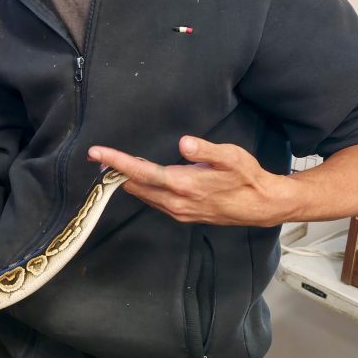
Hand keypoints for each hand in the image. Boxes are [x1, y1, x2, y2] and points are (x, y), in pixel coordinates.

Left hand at [87, 135, 284, 226]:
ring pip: (143, 195)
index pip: (140, 172)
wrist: (262, 205)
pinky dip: (142, 188)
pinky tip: (140, 179)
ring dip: (127, 180)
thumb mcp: (231, 157)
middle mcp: (175, 202)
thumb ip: (206, 150)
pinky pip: (153, 201)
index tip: (96, 153)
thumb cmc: (247, 177)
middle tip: (100, 156)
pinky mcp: (183, 215)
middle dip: (115, 171)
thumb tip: (184, 143)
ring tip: (114, 165)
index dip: (116, 161)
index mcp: (182, 185)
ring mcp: (178, 211)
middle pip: (134, 185)